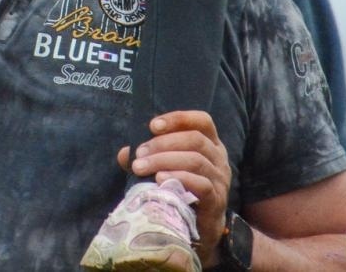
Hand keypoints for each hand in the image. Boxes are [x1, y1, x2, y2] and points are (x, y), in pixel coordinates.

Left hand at [116, 111, 230, 263]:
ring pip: (196, 161)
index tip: (152, 125)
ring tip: (141, 167)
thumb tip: (124, 153)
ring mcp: (220, 179)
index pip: (202, 121)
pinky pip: (201, 184)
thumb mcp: (166, 168)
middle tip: (140, 153)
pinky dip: (179, 178)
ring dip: (164, 161)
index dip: (178, 118)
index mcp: (210, 144)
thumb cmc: (181, 190)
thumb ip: (148, 157)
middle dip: (163, 143)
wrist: (199, 228)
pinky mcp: (217, 200)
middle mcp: (219, 159)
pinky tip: (159, 180)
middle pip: (195, 140)